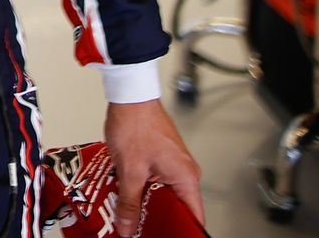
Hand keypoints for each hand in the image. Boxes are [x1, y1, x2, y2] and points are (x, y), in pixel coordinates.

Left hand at [105, 100, 203, 236]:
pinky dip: (140, 190)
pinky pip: (153, 183)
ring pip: (161, 196)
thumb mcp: (130, 171)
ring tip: (128, 213)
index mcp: (186, 177)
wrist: (129, 95)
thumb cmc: (136, 123)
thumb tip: (128, 226)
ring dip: (144, 204)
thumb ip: (129, 202)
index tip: (165, 237)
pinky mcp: (160, 159)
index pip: (193, 217)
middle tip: (138, 228)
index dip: (180, 231)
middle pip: (175, 209)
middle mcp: (184, 172)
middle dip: (156, 220)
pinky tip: (125, 195)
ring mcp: (172, 165)